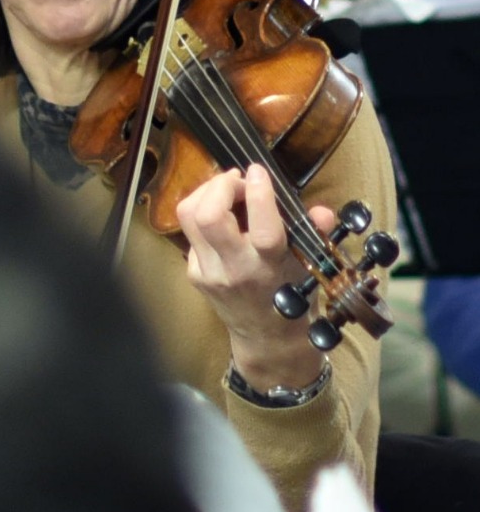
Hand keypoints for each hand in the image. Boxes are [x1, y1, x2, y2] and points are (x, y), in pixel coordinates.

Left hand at [176, 163, 333, 390]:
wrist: (268, 339)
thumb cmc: (293, 296)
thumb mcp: (309, 265)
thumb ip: (314, 233)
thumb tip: (321, 212)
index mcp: (270, 268)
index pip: (262, 228)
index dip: (258, 193)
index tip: (259, 171)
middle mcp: (235, 270)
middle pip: (208, 217)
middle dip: (220, 185)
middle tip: (238, 180)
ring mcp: (209, 273)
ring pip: (189, 217)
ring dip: (205, 193)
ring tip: (227, 190)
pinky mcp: (194, 274)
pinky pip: (190, 232)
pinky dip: (203, 213)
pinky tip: (223, 216)